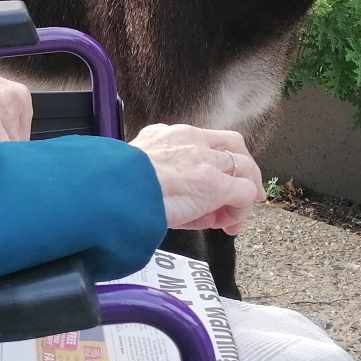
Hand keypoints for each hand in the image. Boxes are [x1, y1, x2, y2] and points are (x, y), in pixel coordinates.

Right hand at [129, 123, 266, 234]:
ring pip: (243, 166)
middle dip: (241, 168)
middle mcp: (190, 140)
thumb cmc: (116, 187)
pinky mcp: (216, 183)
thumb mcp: (134, 170)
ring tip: (234, 218)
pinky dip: (241, 210)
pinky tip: (230, 225)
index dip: (213, 162)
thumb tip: (173, 198)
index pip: (201, 141)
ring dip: (244, 192)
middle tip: (242, 193)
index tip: (210, 185)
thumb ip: (156, 174)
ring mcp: (206, 160)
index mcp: (166, 135)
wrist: (117, 191)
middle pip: (232, 144)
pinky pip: (243, 193)